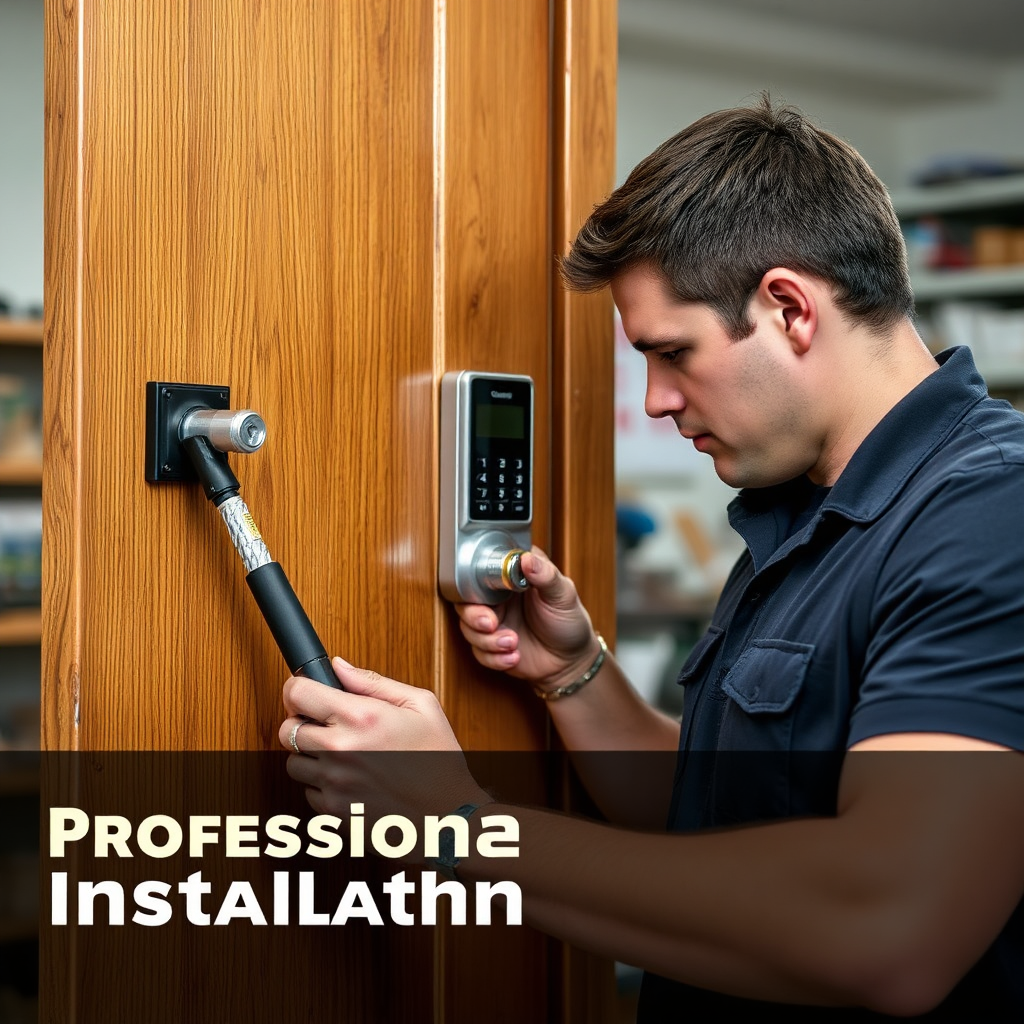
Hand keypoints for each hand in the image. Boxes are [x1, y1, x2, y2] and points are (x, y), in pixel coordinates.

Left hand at [278, 658, 489, 824]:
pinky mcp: (333, 812)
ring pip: (293, 763)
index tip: (305, 691)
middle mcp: (341, 750)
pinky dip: (323, 784)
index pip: (298, 693)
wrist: (448, 817)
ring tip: (344, 755)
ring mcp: (334, 783)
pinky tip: (352, 779)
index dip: (298, 689)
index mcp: (362, 717)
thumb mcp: (421, 706)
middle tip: (328, 724)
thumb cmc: (440, 760)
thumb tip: (339, 667)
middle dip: (303, 722)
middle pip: (287, 729)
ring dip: (311, 756)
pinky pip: (309, 792)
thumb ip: (373, 682)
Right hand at [455, 546, 598, 690]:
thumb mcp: (563, 594)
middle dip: (474, 616)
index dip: (478, 581)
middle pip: (466, 602)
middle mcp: (497, 599)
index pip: (482, 571)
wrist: (571, 660)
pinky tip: (514, 657)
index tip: (490, 592)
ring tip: (512, 643)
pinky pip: (479, 652)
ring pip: (468, 629)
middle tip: (491, 624)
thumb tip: (527, 559)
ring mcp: (493, 623)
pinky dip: (494, 658)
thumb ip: (546, 575)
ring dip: (487, 641)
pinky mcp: (491, 647)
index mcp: (511, 578)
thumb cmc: (569, 621)